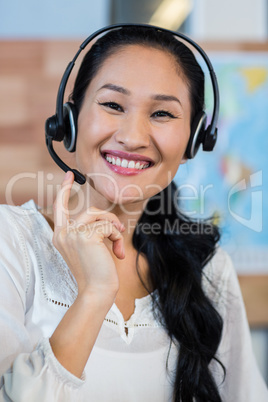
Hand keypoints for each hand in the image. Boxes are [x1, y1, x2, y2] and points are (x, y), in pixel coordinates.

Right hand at [52, 171, 124, 298]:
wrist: (97, 291)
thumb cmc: (96, 273)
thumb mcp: (88, 248)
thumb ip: (90, 230)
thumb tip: (108, 221)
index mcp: (61, 236)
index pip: (59, 208)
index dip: (64, 190)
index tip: (69, 175)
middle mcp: (62, 234)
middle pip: (90, 211)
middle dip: (108, 220)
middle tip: (117, 233)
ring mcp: (72, 234)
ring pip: (100, 217)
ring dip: (113, 229)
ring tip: (117, 246)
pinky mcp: (85, 236)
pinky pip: (109, 226)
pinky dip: (117, 238)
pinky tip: (117, 253)